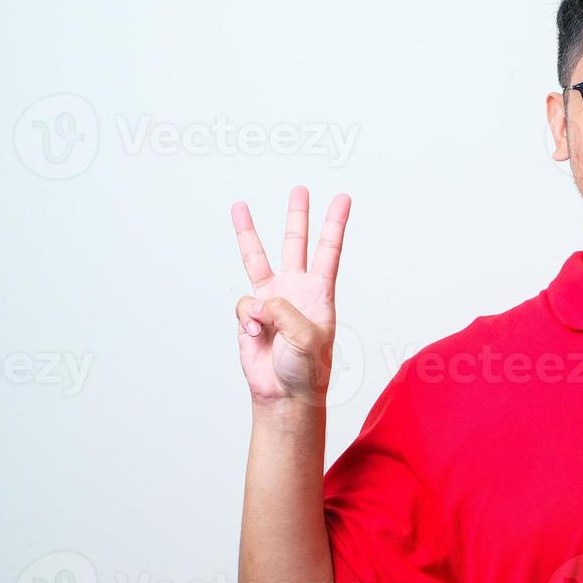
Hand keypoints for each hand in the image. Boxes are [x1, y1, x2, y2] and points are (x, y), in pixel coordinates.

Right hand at [232, 186, 350, 407]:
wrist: (284, 393)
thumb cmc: (306, 369)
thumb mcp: (306, 338)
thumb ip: (283, 312)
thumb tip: (258, 301)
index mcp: (320, 293)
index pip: (329, 250)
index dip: (335, 224)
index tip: (343, 198)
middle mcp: (296, 290)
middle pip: (295, 244)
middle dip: (297, 216)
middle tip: (300, 189)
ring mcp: (272, 300)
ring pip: (258, 258)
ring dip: (248, 233)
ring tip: (239, 206)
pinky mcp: (251, 314)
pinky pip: (244, 305)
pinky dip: (248, 319)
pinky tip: (255, 334)